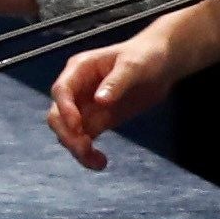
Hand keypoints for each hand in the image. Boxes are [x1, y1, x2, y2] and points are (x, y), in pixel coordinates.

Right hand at [42, 28, 181, 168]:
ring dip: (77, 148)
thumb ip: (116, 82)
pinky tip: (101, 162)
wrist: (161, 64)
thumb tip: (100, 101)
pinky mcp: (98, 120)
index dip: (65, 109)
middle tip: (85, 148)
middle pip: (58, 115)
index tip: (77, 127)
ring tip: (98, 162)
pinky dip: (88, 153)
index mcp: (80, 69)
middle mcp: (77, 89)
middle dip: (67, 134)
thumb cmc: (146, 56)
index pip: (61, 90)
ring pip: (68, 132)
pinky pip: (84, 140)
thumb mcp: (134, 65)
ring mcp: (86, 106)